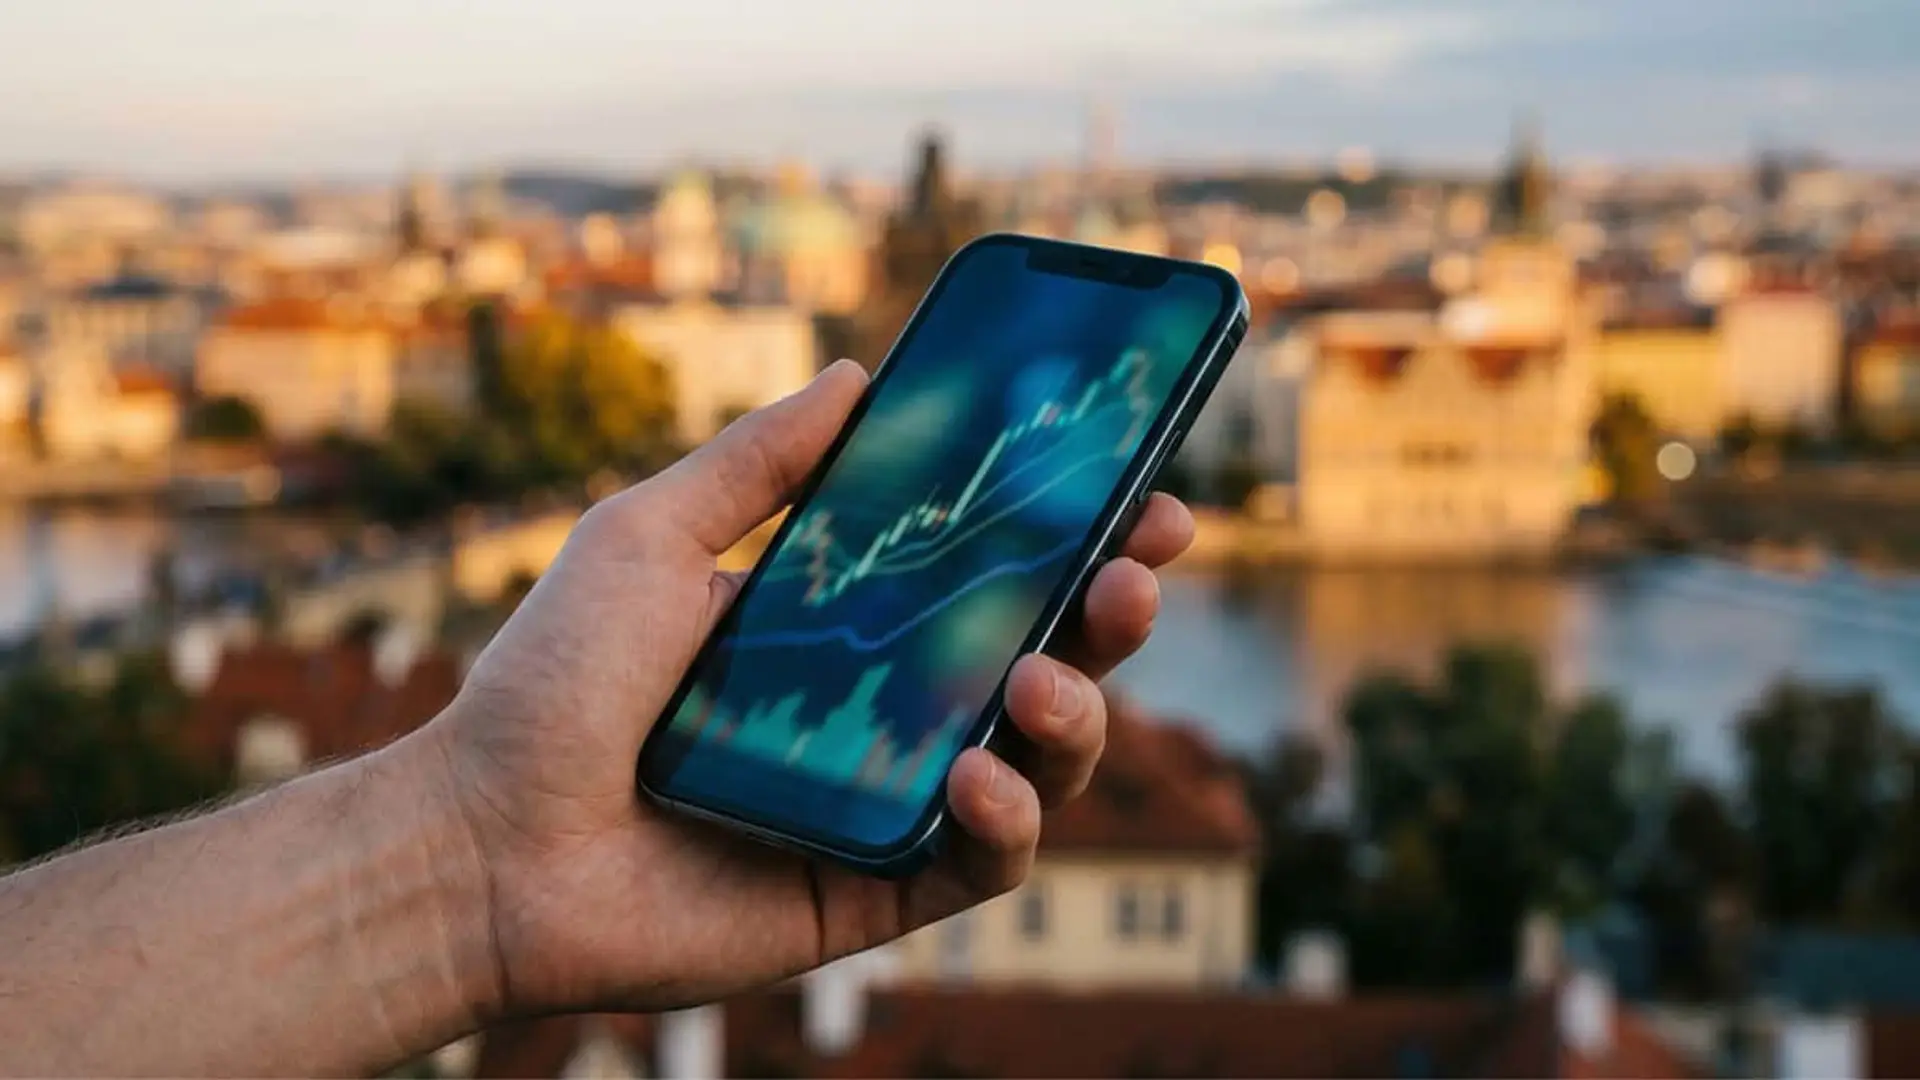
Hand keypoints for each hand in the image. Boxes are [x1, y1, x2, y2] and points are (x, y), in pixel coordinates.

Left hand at [431, 359, 1195, 1017]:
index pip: (991, 575)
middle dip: (1109, 614)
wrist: (481, 842)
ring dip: (1077, 715)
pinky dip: (1008, 820)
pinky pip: (984, 863)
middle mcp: (883, 711)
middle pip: (1042, 659)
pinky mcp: (877, 893)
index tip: (1141, 493)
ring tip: (1043, 678)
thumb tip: (855, 370)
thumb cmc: (552, 683)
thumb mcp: (650, 536)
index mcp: (846, 627)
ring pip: (1039, 764)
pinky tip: (978, 777)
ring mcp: (889, 803)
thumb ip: (756, 463)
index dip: (1078, 536)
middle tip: (1134, 572)